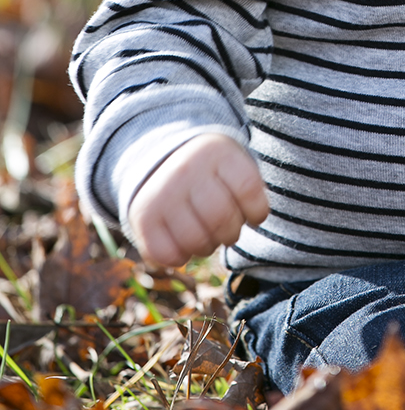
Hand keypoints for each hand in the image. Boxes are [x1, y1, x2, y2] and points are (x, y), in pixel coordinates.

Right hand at [127, 134, 268, 267]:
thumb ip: (250, 190)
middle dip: (232, 233)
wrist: (164, 160)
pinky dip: (181, 257)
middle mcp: (187, 169)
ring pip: (197, 241)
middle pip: (222, 218)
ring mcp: (162, 192)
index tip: (254, 214)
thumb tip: (256, 220)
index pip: (248, 189)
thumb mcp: (233, 164)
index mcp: (217, 152)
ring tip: (207, 234)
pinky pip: (168, 255)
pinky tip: (185, 243)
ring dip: (208, 247)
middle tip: (228, 229)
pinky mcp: (143, 217)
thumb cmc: (212, 172)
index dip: (257, 211)